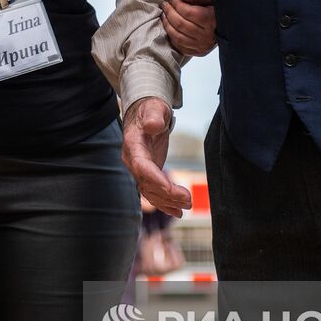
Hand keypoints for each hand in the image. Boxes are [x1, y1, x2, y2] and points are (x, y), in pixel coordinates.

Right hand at [121, 98, 191, 218]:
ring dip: (168, 201)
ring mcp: (139, 169)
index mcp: (132, 145)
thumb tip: (153, 126)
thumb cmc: (150, 109)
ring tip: (187, 205)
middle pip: (147, 183)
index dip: (155, 180)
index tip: (171, 189)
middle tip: (188, 200)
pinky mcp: (147, 174)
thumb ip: (153, 116)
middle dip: (167, 194)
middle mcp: (132, 161)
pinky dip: (165, 204)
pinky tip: (177, 212)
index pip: (142, 167)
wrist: (144, 114)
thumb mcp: (153, 108)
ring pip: (150, 192)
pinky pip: (153, 193)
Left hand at [162, 0, 216, 56]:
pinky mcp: (198, 52)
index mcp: (211, 20)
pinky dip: (171, 37)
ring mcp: (202, 45)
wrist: (230, 28)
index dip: (176, 4)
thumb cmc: (218, 11)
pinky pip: (180, 46)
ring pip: (178, 36)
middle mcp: (207, 35)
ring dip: (167, 25)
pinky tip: (169, 28)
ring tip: (164, 15)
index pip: (188, 12)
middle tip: (165, 5)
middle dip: (169, 12)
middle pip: (181, 24)